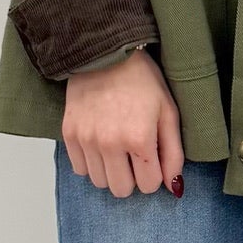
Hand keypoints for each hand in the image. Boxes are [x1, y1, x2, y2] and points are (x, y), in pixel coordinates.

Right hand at [63, 49, 184, 196]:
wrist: (106, 53)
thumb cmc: (142, 80)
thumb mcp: (168, 112)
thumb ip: (173, 153)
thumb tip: (173, 186)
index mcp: (139, 139)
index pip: (149, 185)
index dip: (154, 173)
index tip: (152, 156)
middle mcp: (109, 143)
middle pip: (121, 190)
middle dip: (132, 177)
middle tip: (134, 155)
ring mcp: (86, 139)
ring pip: (99, 182)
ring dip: (110, 171)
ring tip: (116, 148)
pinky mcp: (69, 134)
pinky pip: (80, 169)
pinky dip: (91, 162)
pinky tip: (100, 143)